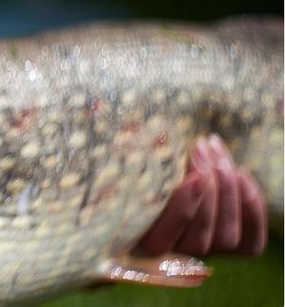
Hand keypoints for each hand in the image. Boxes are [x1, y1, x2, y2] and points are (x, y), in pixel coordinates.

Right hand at [137, 135, 265, 256]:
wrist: (176, 179)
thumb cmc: (150, 174)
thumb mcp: (145, 174)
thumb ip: (151, 172)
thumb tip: (160, 142)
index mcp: (146, 243)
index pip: (163, 239)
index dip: (182, 209)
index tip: (193, 178)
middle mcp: (179, 255)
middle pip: (200, 238)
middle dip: (208, 190)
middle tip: (201, 151)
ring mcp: (211, 252)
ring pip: (227, 236)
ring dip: (228, 190)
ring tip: (217, 154)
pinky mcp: (238, 247)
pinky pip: (252, 241)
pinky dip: (251, 207)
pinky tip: (241, 173)